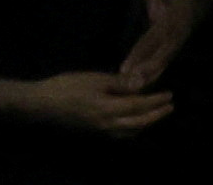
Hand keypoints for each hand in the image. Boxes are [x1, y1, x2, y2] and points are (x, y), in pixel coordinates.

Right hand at [15, 65, 174, 138]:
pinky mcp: (97, 133)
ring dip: (148, 123)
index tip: (169, 94)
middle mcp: (111, 124)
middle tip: (170, 106)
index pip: (140, 105)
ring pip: (134, 131)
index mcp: (110, 109)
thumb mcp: (92, 79)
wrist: (42, 104)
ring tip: (156, 114)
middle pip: (141, 122)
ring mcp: (104, 131)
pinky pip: (123, 134)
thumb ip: (117, 83)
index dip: (156, 100)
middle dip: (158, 114)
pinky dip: (135, 129)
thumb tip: (140, 84)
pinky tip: (134, 123)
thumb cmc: (66, 87)